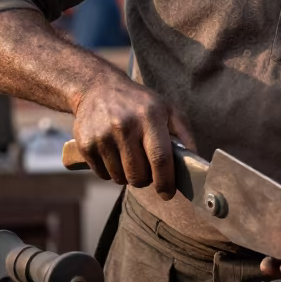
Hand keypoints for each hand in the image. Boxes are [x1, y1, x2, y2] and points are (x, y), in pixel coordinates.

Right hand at [71, 72, 191, 199]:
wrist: (98, 88)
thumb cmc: (138, 103)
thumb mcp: (167, 109)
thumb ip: (184, 134)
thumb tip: (193, 163)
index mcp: (150, 116)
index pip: (160, 158)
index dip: (166, 181)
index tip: (168, 193)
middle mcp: (125, 125)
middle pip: (139, 174)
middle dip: (146, 179)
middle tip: (147, 169)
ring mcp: (103, 136)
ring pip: (121, 178)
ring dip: (128, 176)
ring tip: (129, 157)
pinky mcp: (86, 145)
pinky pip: (104, 175)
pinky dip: (111, 172)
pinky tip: (114, 154)